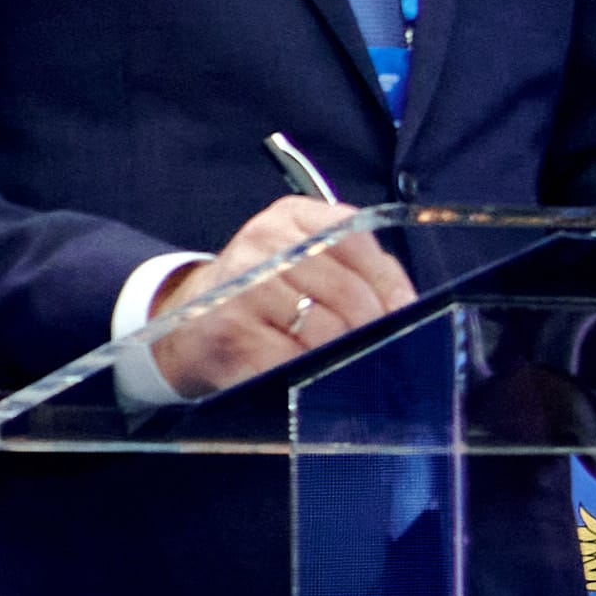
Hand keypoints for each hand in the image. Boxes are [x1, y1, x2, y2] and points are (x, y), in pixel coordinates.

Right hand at [146, 188, 406, 394]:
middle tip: (385, 353)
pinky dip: (310, 375)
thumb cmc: (262, 296)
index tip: (406, 315)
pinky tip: (312, 378)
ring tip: (350, 368)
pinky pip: (290, 360)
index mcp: (291, 217)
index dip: (389, 284)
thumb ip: (357, 271)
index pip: (356, 242)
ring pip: (323, 329)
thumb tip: (407, 308)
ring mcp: (243, 286)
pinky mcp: (230, 331)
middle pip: (346, 290)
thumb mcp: (304, 262)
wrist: (189, 324)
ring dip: (344, 356)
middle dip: (373, 329)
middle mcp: (264, 243)